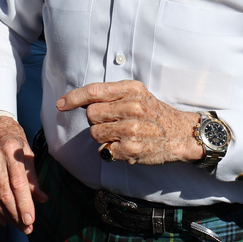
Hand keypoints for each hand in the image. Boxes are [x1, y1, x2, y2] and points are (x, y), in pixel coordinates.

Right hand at [0, 117, 45, 233]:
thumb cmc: (12, 138)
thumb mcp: (27, 150)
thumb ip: (33, 176)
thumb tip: (42, 199)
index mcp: (10, 151)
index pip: (17, 183)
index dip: (24, 204)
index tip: (30, 220)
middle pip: (4, 195)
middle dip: (16, 215)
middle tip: (27, 229)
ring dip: (6, 216)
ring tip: (17, 226)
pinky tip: (1, 220)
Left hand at [57, 80, 201, 164]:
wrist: (181, 134)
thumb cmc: (155, 114)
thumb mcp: (138, 94)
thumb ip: (113, 95)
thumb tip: (81, 101)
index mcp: (131, 90)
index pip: (94, 91)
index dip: (73, 98)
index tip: (61, 104)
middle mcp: (132, 107)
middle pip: (91, 114)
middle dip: (96, 120)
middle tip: (113, 122)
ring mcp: (131, 129)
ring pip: (95, 133)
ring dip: (103, 137)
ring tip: (121, 135)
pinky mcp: (131, 149)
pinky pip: (104, 150)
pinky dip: (110, 151)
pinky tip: (126, 146)